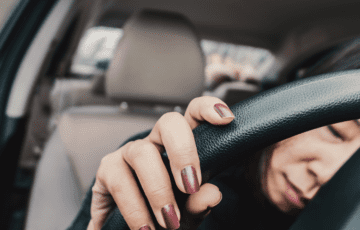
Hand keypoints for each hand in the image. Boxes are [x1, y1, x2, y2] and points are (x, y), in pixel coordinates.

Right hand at [87, 96, 234, 229]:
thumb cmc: (164, 214)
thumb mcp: (187, 212)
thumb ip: (199, 203)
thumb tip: (212, 194)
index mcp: (180, 146)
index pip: (194, 114)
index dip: (208, 109)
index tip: (226, 119)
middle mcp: (154, 142)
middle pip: (168, 123)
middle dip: (183, 152)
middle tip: (190, 187)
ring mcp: (129, 153)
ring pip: (142, 153)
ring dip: (157, 190)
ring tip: (169, 222)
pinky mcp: (107, 170)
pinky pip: (119, 182)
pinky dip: (134, 209)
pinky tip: (144, 228)